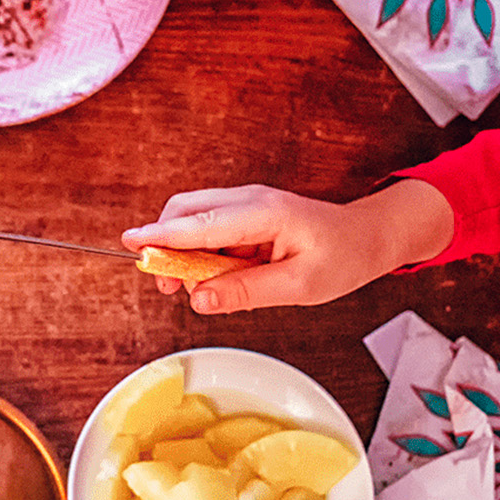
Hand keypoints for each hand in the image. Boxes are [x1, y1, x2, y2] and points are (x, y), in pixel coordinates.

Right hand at [121, 181, 452, 312]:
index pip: (202, 224)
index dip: (163, 236)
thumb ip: (246, 292)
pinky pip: (208, 229)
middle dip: (166, 247)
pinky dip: (202, 252)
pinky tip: (219, 275)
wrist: (368, 236)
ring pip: (192, 220)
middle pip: (185, 212)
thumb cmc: (343, 257)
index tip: (132, 242)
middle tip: (169, 286)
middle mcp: (250, 200)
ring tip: (199, 287)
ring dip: (184, 253)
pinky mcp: (243, 213)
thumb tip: (200, 299)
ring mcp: (245, 203)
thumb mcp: (299, 286)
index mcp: (266, 213)